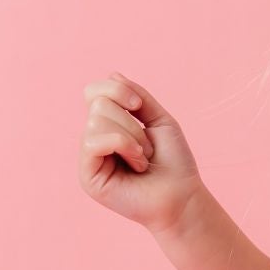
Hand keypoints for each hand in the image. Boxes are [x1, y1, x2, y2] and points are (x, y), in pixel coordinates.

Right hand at [78, 73, 201, 234]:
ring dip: (131, 137)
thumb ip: (137, 96)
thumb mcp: (158, 119)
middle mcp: (94, 140)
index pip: (94, 92)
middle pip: (97, 103)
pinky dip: (122, 145)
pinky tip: (136, 164)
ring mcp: (89, 158)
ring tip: (142, 158)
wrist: (182, 196)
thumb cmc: (173, 162)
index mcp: (108, 126)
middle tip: (146, 148)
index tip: (138, 105)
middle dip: (130, 122)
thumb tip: (113, 73)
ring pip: (96, 120)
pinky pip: (93, 142)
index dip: (115, 90)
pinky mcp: (87, 176)